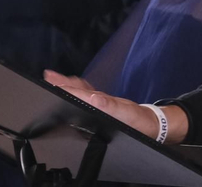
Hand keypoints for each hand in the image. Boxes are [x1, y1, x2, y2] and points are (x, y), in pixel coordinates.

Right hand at [43, 73, 189, 144]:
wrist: (153, 125)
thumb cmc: (138, 123)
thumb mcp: (125, 116)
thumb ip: (109, 106)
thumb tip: (92, 98)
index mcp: (100, 102)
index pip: (77, 93)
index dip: (63, 87)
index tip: (50, 79)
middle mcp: (100, 100)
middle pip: (78, 89)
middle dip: (62, 82)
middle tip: (48, 75)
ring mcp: (102, 103)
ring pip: (82, 92)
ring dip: (68, 86)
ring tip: (56, 80)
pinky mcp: (105, 108)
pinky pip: (88, 97)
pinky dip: (78, 92)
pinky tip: (77, 94)